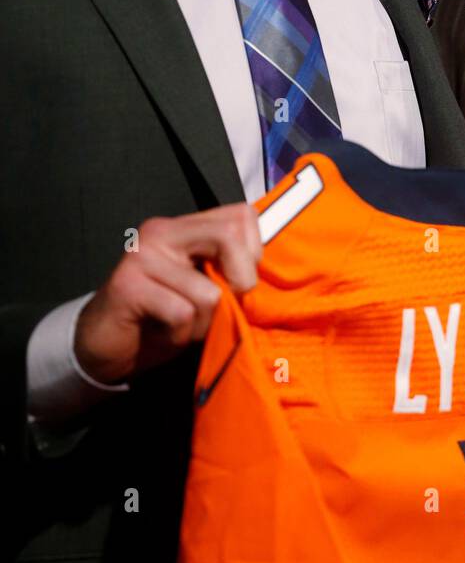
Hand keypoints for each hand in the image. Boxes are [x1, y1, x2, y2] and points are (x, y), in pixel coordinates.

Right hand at [74, 204, 261, 385]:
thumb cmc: (160, 317)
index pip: (241, 215)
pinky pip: (182, 314)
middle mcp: (161, 232)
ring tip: (181, 324)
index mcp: (183, 226)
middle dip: (241, 280)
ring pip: (208, 291)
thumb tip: (263, 270)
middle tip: (225, 304)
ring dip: (204, 322)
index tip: (241, 280)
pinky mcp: (128, 286)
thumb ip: (227, 268)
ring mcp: (142, 256)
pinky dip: (181, 335)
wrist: (103, 347)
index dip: (254, 252)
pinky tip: (162, 332)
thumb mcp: (202, 286)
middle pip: (229, 237)